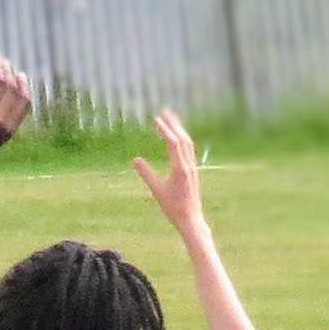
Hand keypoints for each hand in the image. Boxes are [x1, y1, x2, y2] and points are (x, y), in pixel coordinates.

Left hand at [0, 57, 32, 176]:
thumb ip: (0, 130)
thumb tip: (5, 114)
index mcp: (7, 133)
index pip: (24, 103)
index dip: (24, 87)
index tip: (20, 76)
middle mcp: (0, 122)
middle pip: (12, 90)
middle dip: (11, 74)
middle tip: (6, 64)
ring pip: (0, 83)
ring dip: (0, 68)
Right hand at [131, 109, 207, 238]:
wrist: (190, 218)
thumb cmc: (172, 206)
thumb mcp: (156, 189)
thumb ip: (146, 173)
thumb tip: (135, 159)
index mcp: (179, 167)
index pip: (172, 143)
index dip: (164, 129)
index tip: (156, 119)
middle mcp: (188, 164)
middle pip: (182, 138)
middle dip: (173, 124)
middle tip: (164, 111)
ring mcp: (192, 167)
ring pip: (188, 143)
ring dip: (180, 129)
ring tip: (171, 120)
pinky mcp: (193, 170)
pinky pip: (189, 150)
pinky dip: (183, 139)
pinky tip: (179, 138)